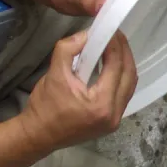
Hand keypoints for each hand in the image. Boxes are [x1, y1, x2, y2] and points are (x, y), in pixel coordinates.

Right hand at [17, 31, 136, 154]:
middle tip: (115, 36)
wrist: (37, 136)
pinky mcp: (111, 123)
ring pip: (129, 85)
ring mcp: (115, 120)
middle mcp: (114, 113)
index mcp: (102, 103)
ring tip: (114, 48)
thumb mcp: (54, 73)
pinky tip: (110, 66)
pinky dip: (119, 78)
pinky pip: (123, 95)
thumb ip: (68, 49)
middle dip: (124, 52)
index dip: (116, 45)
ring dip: (124, 65)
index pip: (117, 66)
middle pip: (129, 75)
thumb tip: (86, 35)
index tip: (111, 29)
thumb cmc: (44, 107)